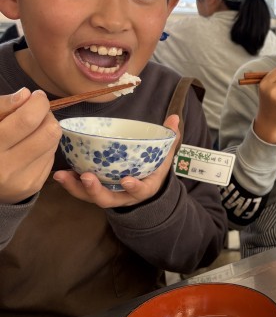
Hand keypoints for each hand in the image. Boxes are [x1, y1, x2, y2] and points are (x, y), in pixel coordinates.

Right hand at [0, 89, 60, 204]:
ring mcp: (22, 179)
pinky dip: (45, 147)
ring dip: (47, 130)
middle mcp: (6, 167)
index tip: (37, 96)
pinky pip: (51, 157)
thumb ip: (2, 106)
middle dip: (47, 116)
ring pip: (54, 143)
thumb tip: (26, 94)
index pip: (28, 120)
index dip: (38, 103)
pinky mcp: (34, 185)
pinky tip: (29, 147)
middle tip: (36, 112)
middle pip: (50, 131)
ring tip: (31, 130)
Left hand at [53, 114, 180, 207]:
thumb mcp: (165, 156)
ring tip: (63, 175)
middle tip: (87, 177)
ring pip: (90, 197)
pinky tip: (60, 173)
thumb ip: (169, 138)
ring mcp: (108, 194)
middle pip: (109, 198)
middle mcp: (124, 195)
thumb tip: (175, 118)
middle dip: (96, 190)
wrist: (145, 187)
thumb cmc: (154, 169)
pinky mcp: (95, 191)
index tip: (127, 180)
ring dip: (76, 187)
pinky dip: (71, 183)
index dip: (134, 187)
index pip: (140, 190)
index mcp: (144, 188)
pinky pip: (81, 191)